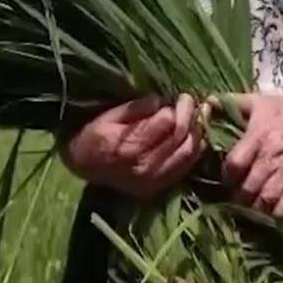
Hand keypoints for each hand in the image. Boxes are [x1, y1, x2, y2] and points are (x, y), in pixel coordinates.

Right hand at [59, 93, 207, 199]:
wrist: (83, 168)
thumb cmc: (93, 137)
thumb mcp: (108, 116)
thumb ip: (135, 109)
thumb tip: (160, 101)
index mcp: (131, 147)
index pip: (168, 123)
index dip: (178, 107)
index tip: (181, 95)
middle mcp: (146, 166)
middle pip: (181, 137)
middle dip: (191, 116)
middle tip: (192, 102)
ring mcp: (154, 180)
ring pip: (188, 153)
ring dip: (197, 132)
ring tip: (198, 116)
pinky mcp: (159, 187)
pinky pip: (185, 167)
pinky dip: (194, 150)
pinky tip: (195, 136)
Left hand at [221, 85, 282, 219]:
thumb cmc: (282, 108)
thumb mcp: (256, 101)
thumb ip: (230, 102)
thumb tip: (206, 101)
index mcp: (258, 136)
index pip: (236, 164)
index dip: (226, 176)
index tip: (224, 180)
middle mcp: (272, 155)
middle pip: (249, 187)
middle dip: (237, 197)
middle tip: (232, 199)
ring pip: (266, 198)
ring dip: (254, 208)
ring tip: (247, 209)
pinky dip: (276, 214)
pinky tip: (268, 214)